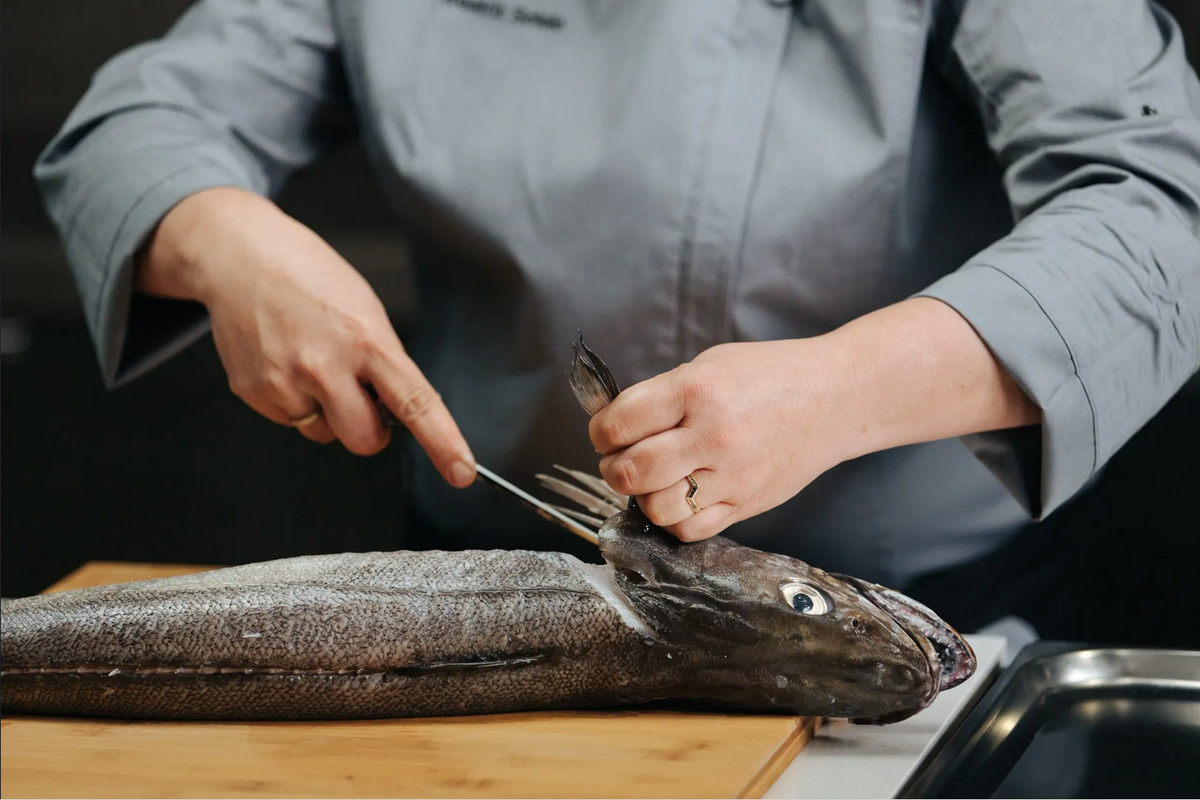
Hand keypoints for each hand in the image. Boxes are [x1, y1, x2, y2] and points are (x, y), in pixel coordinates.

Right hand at [136, 187, 475, 486]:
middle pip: (366, 441)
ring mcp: (285, 382)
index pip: (415, 403)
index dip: (442, 442)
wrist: (240, 257)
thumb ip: (385, 363)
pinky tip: (285, 362)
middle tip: (359, 394)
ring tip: (311, 362)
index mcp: (367, 341)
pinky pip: (290, 422)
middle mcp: (325, 366)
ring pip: (325, 435)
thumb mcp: (366, 310)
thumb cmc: (310, 278)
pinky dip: (294, 402)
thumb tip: (397, 412)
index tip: (461, 472)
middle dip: (370, 429)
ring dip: (327, 413)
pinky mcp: (254, 393)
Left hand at [588, 299, 1040, 540]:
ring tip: (653, 479)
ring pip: (656, 508)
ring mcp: (731, 475)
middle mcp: (712, 435)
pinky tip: (679, 496)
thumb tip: (614, 423)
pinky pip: (691, 528)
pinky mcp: (747, 503)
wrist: (835, 397)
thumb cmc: (770, 375)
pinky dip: (674, 518)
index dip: (601, 431)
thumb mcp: (710, 365)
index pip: (619, 423)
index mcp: (696, 391)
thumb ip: (662, 395)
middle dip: (614, 467)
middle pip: (631, 472)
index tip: (606, 432)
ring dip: (643, 496)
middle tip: (621, 459)